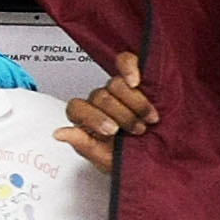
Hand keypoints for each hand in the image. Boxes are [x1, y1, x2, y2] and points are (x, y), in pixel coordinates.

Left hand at [53, 51, 158, 174]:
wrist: (160, 155)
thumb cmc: (131, 158)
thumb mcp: (106, 159)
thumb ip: (83, 145)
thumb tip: (59, 133)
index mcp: (88, 119)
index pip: (76, 108)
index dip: (94, 118)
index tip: (113, 131)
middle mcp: (101, 101)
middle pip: (100, 97)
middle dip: (122, 116)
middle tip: (137, 130)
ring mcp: (118, 87)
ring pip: (115, 84)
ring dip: (135, 104)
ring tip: (147, 119)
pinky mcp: (135, 74)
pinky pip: (125, 60)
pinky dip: (130, 69)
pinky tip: (137, 81)